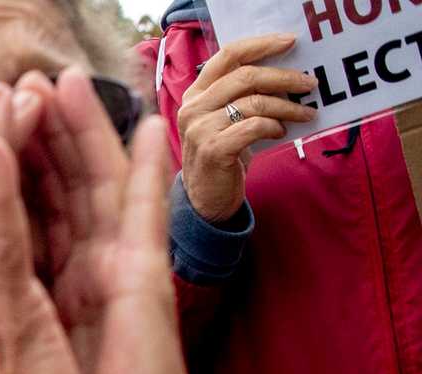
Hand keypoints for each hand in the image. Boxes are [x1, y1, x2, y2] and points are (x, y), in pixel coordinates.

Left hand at [26, 70, 202, 373]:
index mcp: (24, 298)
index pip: (1, 223)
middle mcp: (71, 276)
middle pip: (50, 190)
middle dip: (30, 137)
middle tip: (14, 85)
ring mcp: (111, 272)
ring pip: (94, 184)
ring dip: (80, 130)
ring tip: (62, 80)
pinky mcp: (141, 280)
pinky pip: (147, 210)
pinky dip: (150, 166)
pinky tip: (148, 124)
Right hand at [174, 33, 316, 222]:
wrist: (205, 199)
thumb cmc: (222, 154)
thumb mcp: (225, 119)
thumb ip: (242, 95)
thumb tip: (287, 75)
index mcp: (196, 93)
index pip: (228, 55)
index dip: (261, 44)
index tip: (290, 42)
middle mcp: (193, 108)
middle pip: (246, 76)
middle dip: (285, 78)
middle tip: (310, 83)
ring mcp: (199, 130)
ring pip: (255, 102)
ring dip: (288, 106)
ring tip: (305, 113)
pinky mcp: (213, 150)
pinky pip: (254, 127)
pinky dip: (274, 127)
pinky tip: (281, 132)